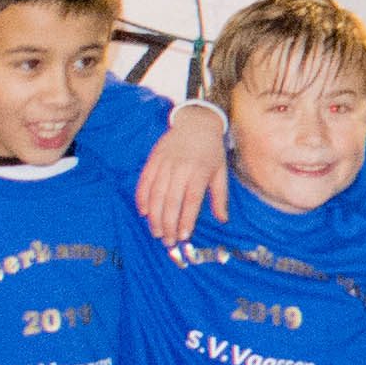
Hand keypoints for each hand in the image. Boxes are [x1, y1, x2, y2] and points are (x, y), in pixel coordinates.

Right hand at [134, 102, 227, 245]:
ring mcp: (164, 164)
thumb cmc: (211, 151)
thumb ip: (220, 197)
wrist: (196, 123)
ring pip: (155, 194)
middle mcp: (180, 169)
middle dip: (168, 224)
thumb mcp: (221, 172)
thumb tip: (223, 220)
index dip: (186, 220)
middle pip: (171, 201)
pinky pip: (144, 181)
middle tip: (168, 241)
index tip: (183, 236)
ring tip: (156, 232)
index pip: (191, 201)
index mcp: (199, 172)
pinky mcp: (153, 160)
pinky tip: (143, 212)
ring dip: (154, 216)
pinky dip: (142, 198)